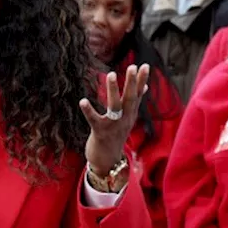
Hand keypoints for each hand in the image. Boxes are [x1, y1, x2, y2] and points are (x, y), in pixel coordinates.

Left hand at [81, 65, 150, 185]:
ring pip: (114, 106)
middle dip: (132, 82)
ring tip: (111, 74)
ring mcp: (113, 126)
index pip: (137, 95)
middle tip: (133, 66)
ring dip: (113, 90)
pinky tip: (83, 101)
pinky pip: (94, 120)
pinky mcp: (100, 133)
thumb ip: (135, 103)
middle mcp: (124, 120)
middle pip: (129, 99)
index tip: (145, 65)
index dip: (142, 81)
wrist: (108, 161)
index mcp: (130, 115)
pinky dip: (89, 111)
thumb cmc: (116, 136)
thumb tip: (145, 87)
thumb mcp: (128, 119)